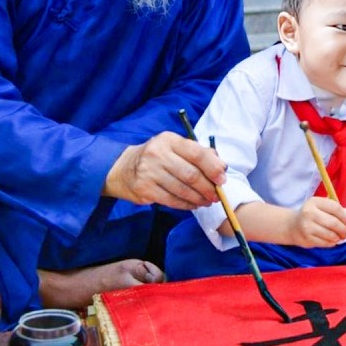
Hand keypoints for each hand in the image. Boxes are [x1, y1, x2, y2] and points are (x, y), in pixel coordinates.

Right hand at [104, 132, 224, 208]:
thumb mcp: (175, 148)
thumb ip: (198, 154)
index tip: (222, 180)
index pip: (197, 153)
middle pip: (191, 174)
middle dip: (208, 188)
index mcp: (169, 140)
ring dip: (199, 198)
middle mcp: (158, 153)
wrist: (124, 168)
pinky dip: (186, 205)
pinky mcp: (144, 188)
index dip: (213, 168)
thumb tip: (221, 167)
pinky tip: (193, 205)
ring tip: (207, 201)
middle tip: (216, 195)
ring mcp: (149, 171)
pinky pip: (171, 200)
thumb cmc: (158, 157)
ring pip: (182, 189)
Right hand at [286, 197, 345, 247]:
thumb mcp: (324, 208)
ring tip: (339, 237)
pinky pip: (325, 243)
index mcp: (315, 202)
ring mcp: (307, 226)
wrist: (293, 225)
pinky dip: (332, 243)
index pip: (335, 208)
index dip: (345, 216)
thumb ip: (340, 211)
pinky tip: (331, 240)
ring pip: (330, 234)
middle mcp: (309, 213)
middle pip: (333, 222)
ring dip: (338, 237)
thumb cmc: (313, 215)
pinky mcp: (307, 238)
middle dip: (343, 229)